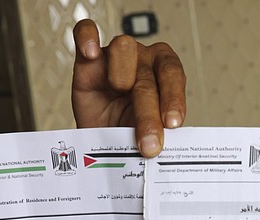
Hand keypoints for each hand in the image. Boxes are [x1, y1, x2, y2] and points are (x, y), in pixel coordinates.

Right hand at [71, 19, 186, 156]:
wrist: (104, 140)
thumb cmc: (131, 131)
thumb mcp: (149, 134)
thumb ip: (157, 131)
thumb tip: (163, 147)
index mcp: (165, 73)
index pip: (173, 75)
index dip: (174, 98)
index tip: (172, 124)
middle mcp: (143, 60)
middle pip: (147, 78)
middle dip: (148, 116)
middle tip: (148, 145)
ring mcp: (115, 57)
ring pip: (123, 48)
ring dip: (122, 76)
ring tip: (118, 96)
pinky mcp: (87, 60)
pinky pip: (85, 32)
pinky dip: (87, 37)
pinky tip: (91, 53)